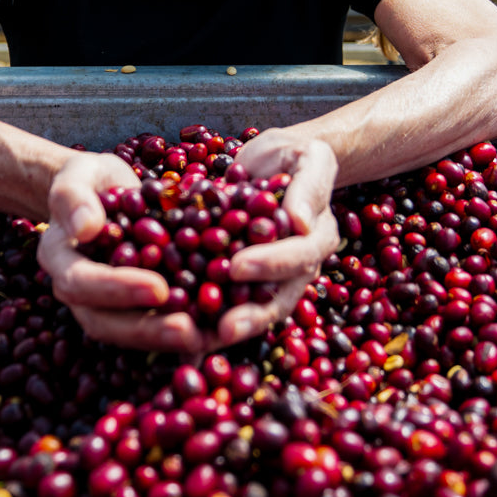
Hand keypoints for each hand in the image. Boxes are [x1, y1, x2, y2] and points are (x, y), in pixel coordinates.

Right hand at [36, 151, 205, 353]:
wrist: (100, 189)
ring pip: (131, 331)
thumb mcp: (79, 175)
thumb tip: (86, 228)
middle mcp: (79, 290)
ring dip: (168, 338)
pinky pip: (155, 322)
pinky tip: (217, 330)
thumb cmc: (89, 179)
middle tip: (187, 330)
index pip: (82, 283)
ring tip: (206, 337)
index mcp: (59, 259)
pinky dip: (186, 329)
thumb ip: (74, 198)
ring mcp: (104, 303)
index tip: (158, 288)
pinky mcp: (134, 304)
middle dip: (147, 330)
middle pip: (106, 322)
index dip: (118, 289)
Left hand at [210, 129, 340, 348]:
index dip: (270, 264)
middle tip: (222, 329)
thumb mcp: (310, 157)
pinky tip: (179, 332)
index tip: (239, 266)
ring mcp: (270, 276)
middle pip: (277, 297)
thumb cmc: (295, 155)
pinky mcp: (242, 276)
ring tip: (197, 342)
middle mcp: (297, 265)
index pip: (299, 255)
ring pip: (252, 308)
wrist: (275, 160)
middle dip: (250, 315)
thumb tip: (301, 221)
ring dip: (226, 327)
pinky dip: (205, 316)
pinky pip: (227, 299)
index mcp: (317, 237)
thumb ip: (310, 186)